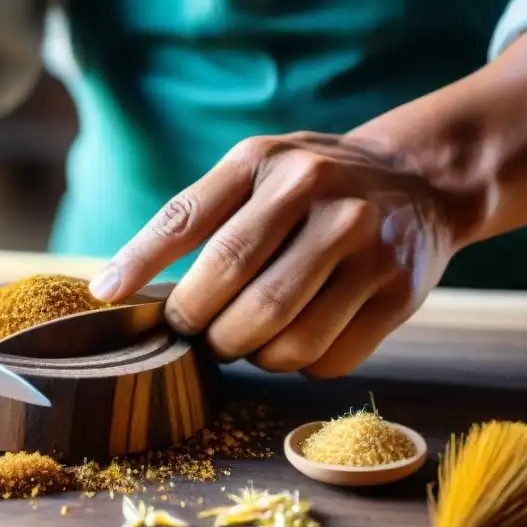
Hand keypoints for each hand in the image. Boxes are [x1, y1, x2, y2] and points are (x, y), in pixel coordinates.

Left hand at [89, 133, 457, 377]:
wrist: (418, 182)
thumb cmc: (312, 182)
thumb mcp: (254, 169)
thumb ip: (193, 216)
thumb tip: (114, 286)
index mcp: (267, 162)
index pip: (189, 222)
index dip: (142, 264)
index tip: (108, 298)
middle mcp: (320, 197)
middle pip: (238, 295)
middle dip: (201, 328)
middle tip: (195, 330)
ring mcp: (367, 248)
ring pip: (283, 341)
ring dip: (249, 353)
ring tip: (244, 336)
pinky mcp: (398, 295)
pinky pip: (327, 360)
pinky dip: (297, 364)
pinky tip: (295, 337)